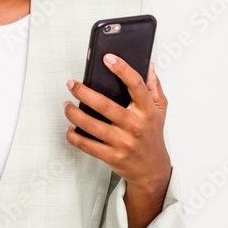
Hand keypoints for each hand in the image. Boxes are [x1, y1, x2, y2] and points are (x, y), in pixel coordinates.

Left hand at [63, 56, 170, 191]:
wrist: (152, 169)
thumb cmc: (152, 135)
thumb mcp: (160, 110)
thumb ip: (154, 87)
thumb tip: (149, 65)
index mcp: (147, 111)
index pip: (136, 85)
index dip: (122, 69)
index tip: (108, 58)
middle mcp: (135, 126)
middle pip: (105, 105)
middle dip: (83, 92)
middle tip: (72, 84)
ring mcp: (123, 142)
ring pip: (91, 125)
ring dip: (74, 113)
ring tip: (67, 104)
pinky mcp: (112, 156)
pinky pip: (86, 145)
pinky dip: (74, 135)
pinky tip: (69, 127)